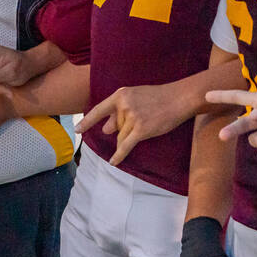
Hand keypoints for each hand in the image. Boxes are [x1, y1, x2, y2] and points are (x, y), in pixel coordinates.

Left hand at [78, 83, 193, 165]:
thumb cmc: (159, 97)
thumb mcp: (135, 97)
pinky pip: (126, 145)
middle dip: (124, 129)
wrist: (180, 98)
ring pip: (122, 136)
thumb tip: (105, 129)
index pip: (99, 110)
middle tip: (141, 119)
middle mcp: (124, 106)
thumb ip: (119, 111)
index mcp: (120, 95)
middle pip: (115, 127)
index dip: (87, 122)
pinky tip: (113, 162)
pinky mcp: (142, 129)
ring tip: (149, 123)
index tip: (77, 130)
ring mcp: (132, 117)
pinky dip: (119, 155)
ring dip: (132, 136)